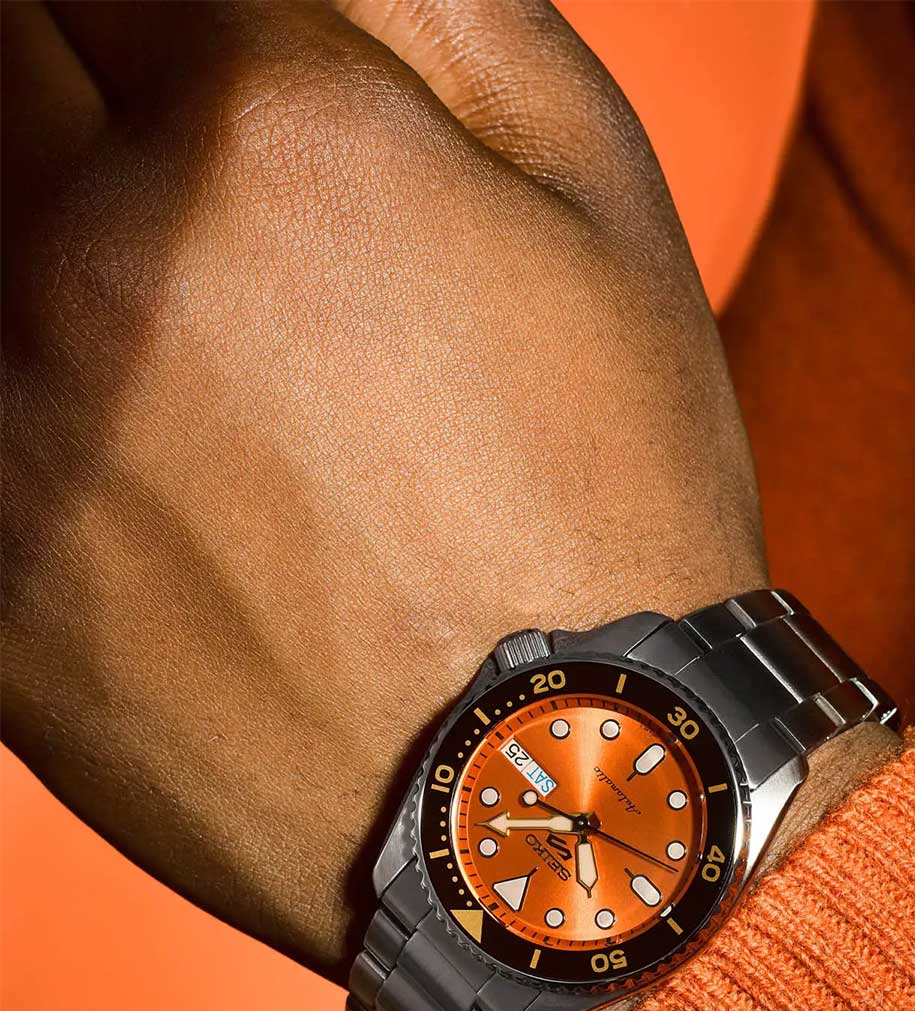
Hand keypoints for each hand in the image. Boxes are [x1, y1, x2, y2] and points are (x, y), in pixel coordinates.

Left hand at [2, 0, 767, 978]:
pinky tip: (177, 473)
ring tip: (205, 349)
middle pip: (9, 64)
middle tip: (223, 217)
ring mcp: (17, 433)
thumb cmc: (615, 502)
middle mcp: (100, 257)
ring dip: (67, 247)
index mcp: (269, 130)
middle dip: (93, 96)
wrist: (572, 790)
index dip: (164, 23)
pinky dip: (50, 395)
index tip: (209, 80)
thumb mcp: (597, 199)